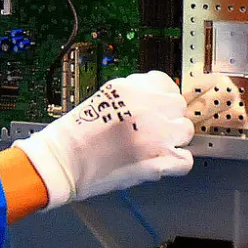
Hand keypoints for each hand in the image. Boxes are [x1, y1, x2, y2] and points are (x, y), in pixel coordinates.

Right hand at [14, 71, 195, 209]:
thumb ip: (132, 96)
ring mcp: (155, 136)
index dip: (162, 97)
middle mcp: (147, 109)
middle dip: (168, 117)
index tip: (158, 106)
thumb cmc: (74, 135)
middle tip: (154, 129)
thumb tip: (154, 98)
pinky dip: (177, 163)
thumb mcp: (103, 97)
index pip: (166, 84)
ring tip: (156, 146)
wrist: (63, 162)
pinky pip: (185, 160)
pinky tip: (163, 162)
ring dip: (173, 138)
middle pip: (178, 107)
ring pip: (185, 131)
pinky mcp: (157, 162)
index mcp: (131, 89)